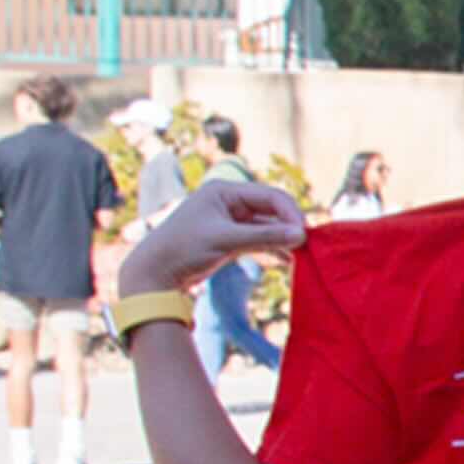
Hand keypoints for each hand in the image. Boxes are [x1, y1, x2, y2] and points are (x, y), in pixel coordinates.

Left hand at [122, 179, 306, 296]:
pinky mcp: (231, 237)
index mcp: (224, 191)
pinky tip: (287, 260)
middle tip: (307, 246)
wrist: (156, 272)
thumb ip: (264, 237)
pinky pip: (260, 238)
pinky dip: (274, 247)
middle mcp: (229, 201)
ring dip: (283, 238)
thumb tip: (301, 235)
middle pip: (272, 209)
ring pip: (268, 225)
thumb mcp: (225, 241)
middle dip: (289, 226)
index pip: (270, 196)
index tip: (304, 235)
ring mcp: (231, 219)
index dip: (290, 213)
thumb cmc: (184, 249)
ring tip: (301, 254)